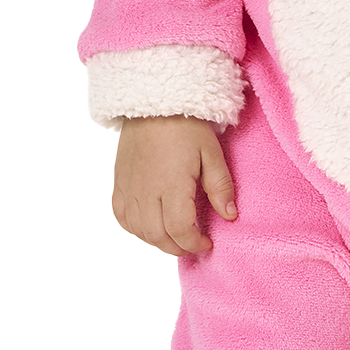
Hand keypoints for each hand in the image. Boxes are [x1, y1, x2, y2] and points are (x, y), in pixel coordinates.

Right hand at [112, 116, 236, 257]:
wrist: (154, 102)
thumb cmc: (186, 125)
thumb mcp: (211, 153)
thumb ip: (220, 186)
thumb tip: (230, 215)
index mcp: (171, 184)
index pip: (180, 229)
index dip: (194, 243)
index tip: (207, 243)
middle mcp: (146, 190)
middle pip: (158, 236)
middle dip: (178, 247)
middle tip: (193, 244)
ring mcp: (129, 187)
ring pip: (138, 231)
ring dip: (158, 241)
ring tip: (175, 236)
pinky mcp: (119, 182)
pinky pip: (121, 217)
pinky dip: (135, 228)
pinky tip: (150, 225)